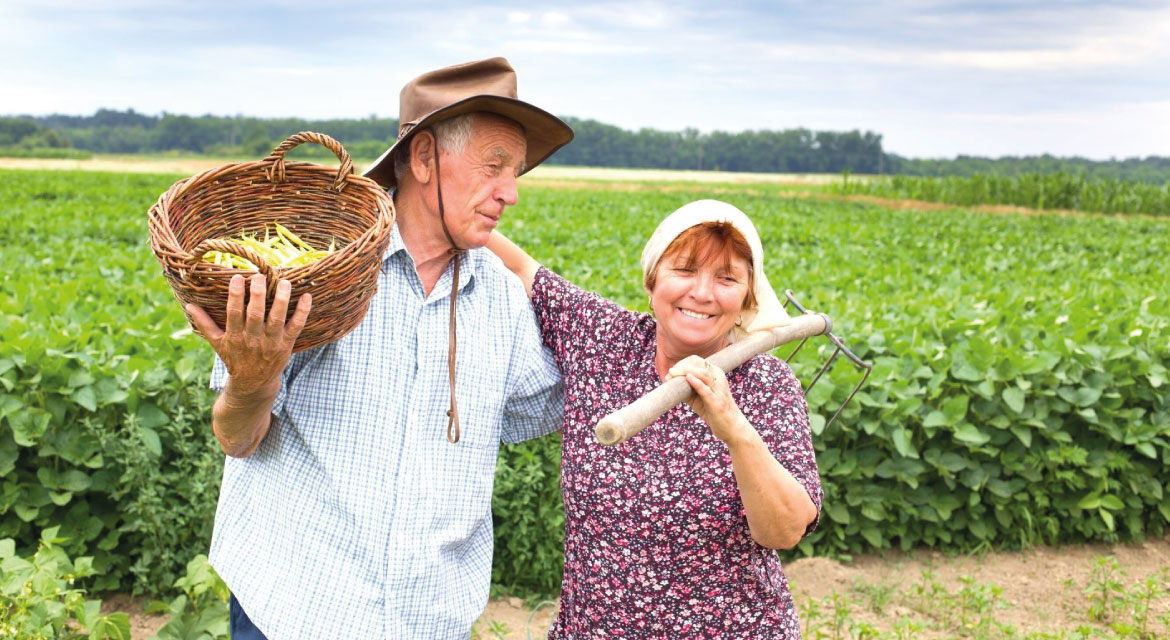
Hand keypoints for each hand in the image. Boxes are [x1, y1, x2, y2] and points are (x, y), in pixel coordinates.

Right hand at [186, 274, 310, 395]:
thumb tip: (189, 304)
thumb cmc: (234, 358)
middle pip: (255, 315)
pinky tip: (307, 297)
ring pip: (277, 319)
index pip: (234, 314)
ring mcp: (271, 342)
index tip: (237, 278)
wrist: (254, 384)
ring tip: (284, 282)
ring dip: (282, 300)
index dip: (235, 296)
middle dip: (257, 295)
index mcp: (234, 337)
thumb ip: (204, 323)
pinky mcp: (287, 344)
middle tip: (259, 276)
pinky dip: (302, 312)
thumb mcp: (217, 343)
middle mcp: (253, 339)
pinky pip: (296, 326)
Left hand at [665, 355, 750, 442]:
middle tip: (669, 375)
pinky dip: (696, 383)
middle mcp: (718, 378)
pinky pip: (706, 390)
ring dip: (685, 372)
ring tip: (672, 375)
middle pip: (698, 364)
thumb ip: (686, 387)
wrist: (731, 426)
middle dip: (681, 367)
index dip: (682, 363)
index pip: (696, 361)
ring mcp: (719, 389)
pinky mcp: (717, 402)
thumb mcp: (697, 396)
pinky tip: (688, 379)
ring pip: (702, 374)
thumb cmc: (712, 410)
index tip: (671, 372)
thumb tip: (669, 380)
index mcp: (715, 373)